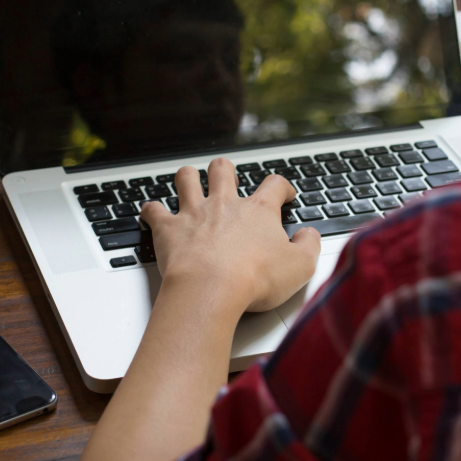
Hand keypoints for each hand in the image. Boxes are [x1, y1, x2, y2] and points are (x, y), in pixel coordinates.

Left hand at [140, 157, 320, 313]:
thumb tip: (310, 236)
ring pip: (186, 178)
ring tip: (188, 181)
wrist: (212, 290)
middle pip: (223, 169)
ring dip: (187, 178)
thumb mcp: (300, 267)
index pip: (274, 184)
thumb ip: (309, 247)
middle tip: (227, 178)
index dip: (282, 187)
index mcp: (258, 211)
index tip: (284, 194)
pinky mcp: (168, 230)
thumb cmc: (254, 280)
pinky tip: (151, 213)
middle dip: (225, 170)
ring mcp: (193, 213)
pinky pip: (153, 210)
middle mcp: (224, 204)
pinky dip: (150, 210)